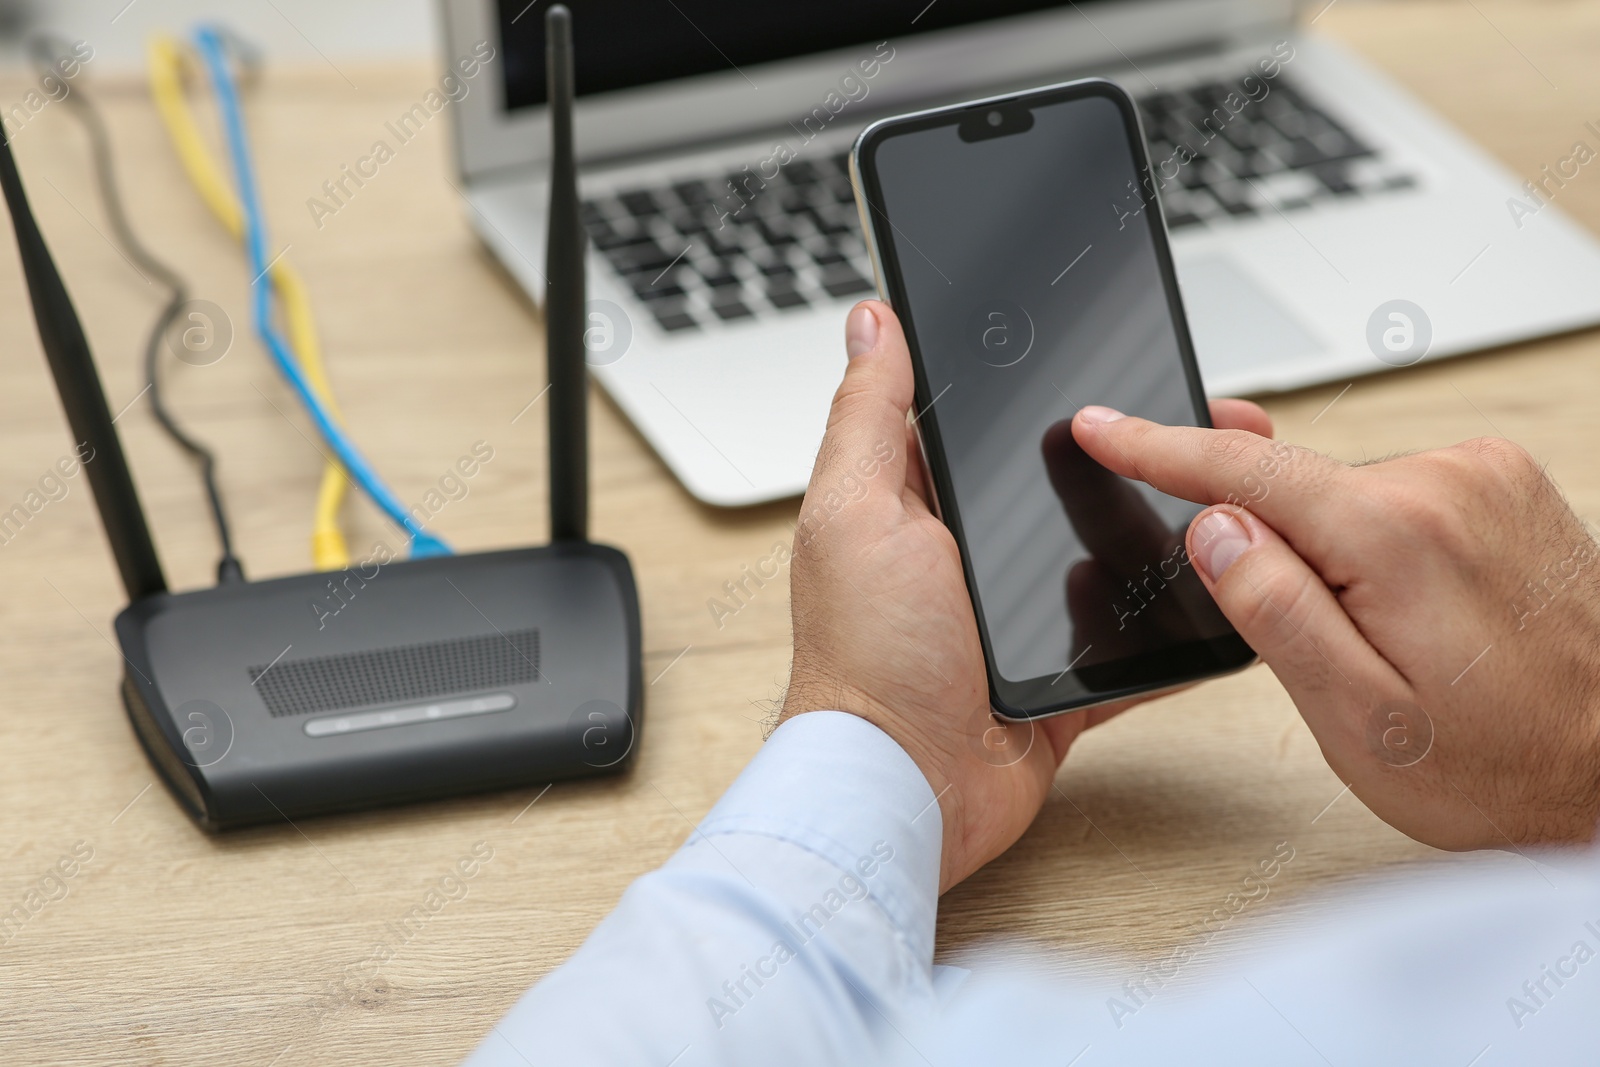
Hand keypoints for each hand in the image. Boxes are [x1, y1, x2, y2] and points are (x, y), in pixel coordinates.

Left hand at [778, 301, 1272, 891]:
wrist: (907, 790)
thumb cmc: (865, 657)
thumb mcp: (855, 514)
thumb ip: (868, 416)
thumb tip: (870, 319)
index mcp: (916, 505)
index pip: (986, 422)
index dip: (1042, 386)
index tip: (1105, 350)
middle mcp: (967, 555)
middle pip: (1061, 482)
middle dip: (1128, 450)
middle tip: (1198, 415)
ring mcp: (1017, 617)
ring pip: (1105, 552)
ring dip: (1160, 526)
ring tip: (1228, 487)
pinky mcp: (1060, 675)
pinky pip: (1128, 636)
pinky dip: (1168, 616)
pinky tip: (1218, 579)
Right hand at [1072, 405, 1599, 849]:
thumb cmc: (1501, 762)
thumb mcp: (1359, 718)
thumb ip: (1276, 611)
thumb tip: (1213, 528)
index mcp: (1396, 534)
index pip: (1243, 472)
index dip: (1155, 448)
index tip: (1099, 424)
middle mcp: (1446, 481)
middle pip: (1294, 489)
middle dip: (1270, 552)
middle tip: (1313, 645)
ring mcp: (1483, 476)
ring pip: (1345, 496)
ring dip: (1332, 555)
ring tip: (1388, 646)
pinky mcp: (1502, 486)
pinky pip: (1396, 495)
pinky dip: (1375, 542)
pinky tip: (1412, 609)